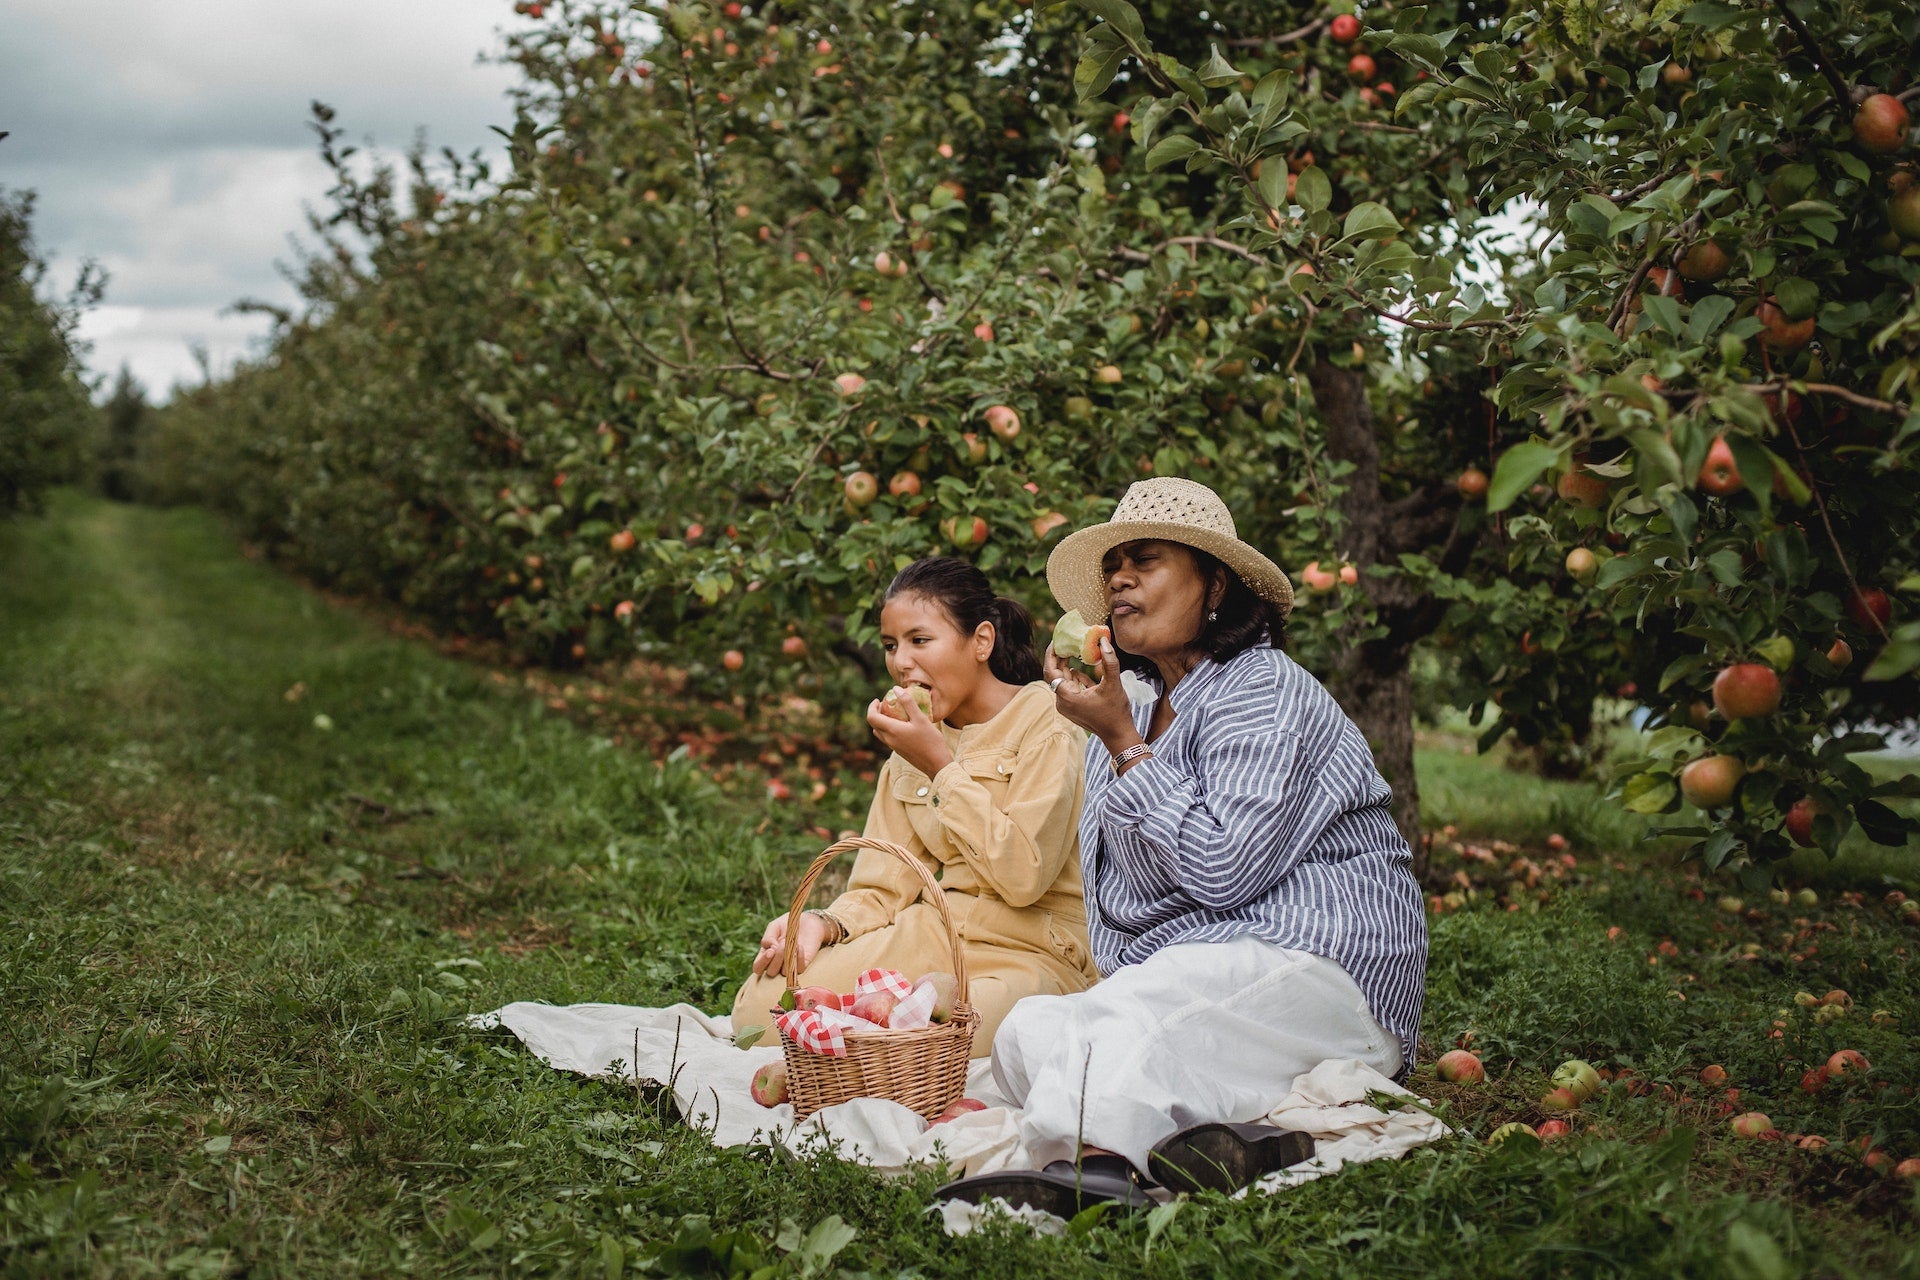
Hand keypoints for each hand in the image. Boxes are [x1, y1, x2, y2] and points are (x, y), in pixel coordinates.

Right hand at [752, 911, 831, 978]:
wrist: (807, 920)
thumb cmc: (788, 924)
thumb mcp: (774, 926)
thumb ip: (768, 938)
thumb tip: (771, 950)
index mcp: (766, 955)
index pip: (758, 968)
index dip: (762, 962)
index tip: (771, 950)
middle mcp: (777, 963)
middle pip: (771, 972)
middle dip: (776, 959)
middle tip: (782, 944)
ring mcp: (790, 966)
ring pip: (784, 973)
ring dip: (787, 958)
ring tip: (791, 943)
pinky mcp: (802, 965)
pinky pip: (799, 969)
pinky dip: (799, 958)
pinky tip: (799, 946)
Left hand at [865, 686, 954, 778]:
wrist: (937, 764)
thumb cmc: (931, 740)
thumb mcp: (921, 719)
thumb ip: (908, 703)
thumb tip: (896, 688)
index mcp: (892, 730)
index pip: (871, 717)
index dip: (872, 707)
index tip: (879, 699)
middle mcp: (889, 740)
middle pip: (874, 725)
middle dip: (876, 713)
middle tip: (886, 704)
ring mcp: (893, 747)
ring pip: (879, 732)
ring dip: (882, 722)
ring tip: (894, 713)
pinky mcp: (899, 751)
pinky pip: (887, 738)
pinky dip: (888, 729)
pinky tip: (903, 725)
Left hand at [1044, 635, 1140, 749]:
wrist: (1118, 735)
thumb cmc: (1116, 712)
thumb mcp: (1114, 684)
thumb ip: (1109, 661)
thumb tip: (1104, 640)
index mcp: (1067, 697)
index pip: (1050, 671)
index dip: (1051, 655)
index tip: (1056, 641)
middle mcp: (1062, 702)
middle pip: (1055, 675)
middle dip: (1060, 659)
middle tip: (1066, 642)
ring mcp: (1067, 707)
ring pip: (1063, 682)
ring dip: (1068, 669)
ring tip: (1074, 652)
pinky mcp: (1073, 708)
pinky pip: (1070, 689)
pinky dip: (1075, 680)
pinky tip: (1081, 673)